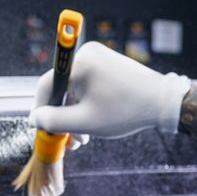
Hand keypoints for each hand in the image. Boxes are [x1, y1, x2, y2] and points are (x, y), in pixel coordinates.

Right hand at [30, 41, 189, 138]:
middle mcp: (87, 54)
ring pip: (76, 88)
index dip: (40, 108)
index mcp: (79, 63)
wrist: (162, 102)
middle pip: (62, 87)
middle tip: (69, 140)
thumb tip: (34, 118)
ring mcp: (99, 57)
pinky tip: (94, 122)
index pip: (47, 84)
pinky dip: (87, 103)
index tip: (40, 127)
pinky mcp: (109, 63)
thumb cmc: (125, 111)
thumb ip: (54, 121)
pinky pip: (88, 84)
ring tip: (84, 138)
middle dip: (63, 116)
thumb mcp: (85, 122)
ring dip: (76, 113)